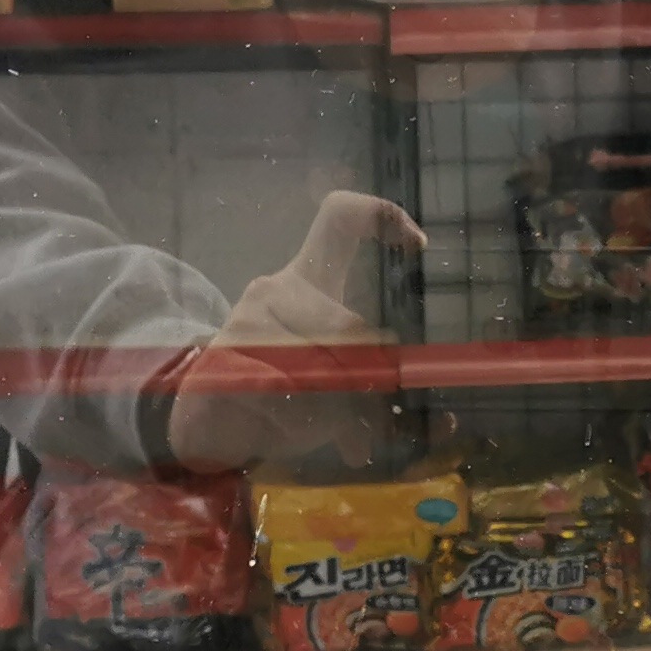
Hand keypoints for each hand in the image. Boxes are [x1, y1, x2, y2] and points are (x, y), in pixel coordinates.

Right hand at [167, 191, 421, 476]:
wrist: (207, 423)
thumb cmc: (281, 396)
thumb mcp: (336, 391)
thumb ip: (383, 399)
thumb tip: (443, 426)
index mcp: (308, 280)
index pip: (341, 218)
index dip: (383, 215)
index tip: (418, 245)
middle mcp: (279, 286)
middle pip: (348, 325)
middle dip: (367, 383)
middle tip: (370, 424)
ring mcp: (250, 316)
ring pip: (320, 363)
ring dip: (337, 411)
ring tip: (335, 435)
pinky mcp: (228, 351)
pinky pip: (284, 388)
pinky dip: (301, 422)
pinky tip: (291, 429)